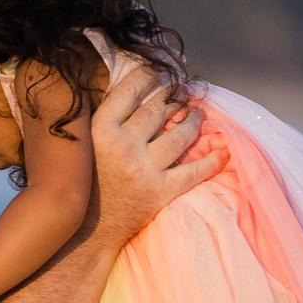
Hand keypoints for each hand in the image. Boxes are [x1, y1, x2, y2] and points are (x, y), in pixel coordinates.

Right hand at [88, 66, 219, 243]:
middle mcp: (123, 146)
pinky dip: (211, 161)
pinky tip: (222, 152)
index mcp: (100, 131)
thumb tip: (126, 90)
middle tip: (182, 91)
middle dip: (173, 97)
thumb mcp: (81, 145)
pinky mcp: (160, 192)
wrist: (84, 231)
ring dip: (193, 121)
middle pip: (157, 111)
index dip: (148, 76)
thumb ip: (99, 119)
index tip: (158, 71)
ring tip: (199, 113)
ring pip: (180, 135)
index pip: (129, 91)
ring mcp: (144, 170)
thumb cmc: (81, 183)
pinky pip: (193, 172)